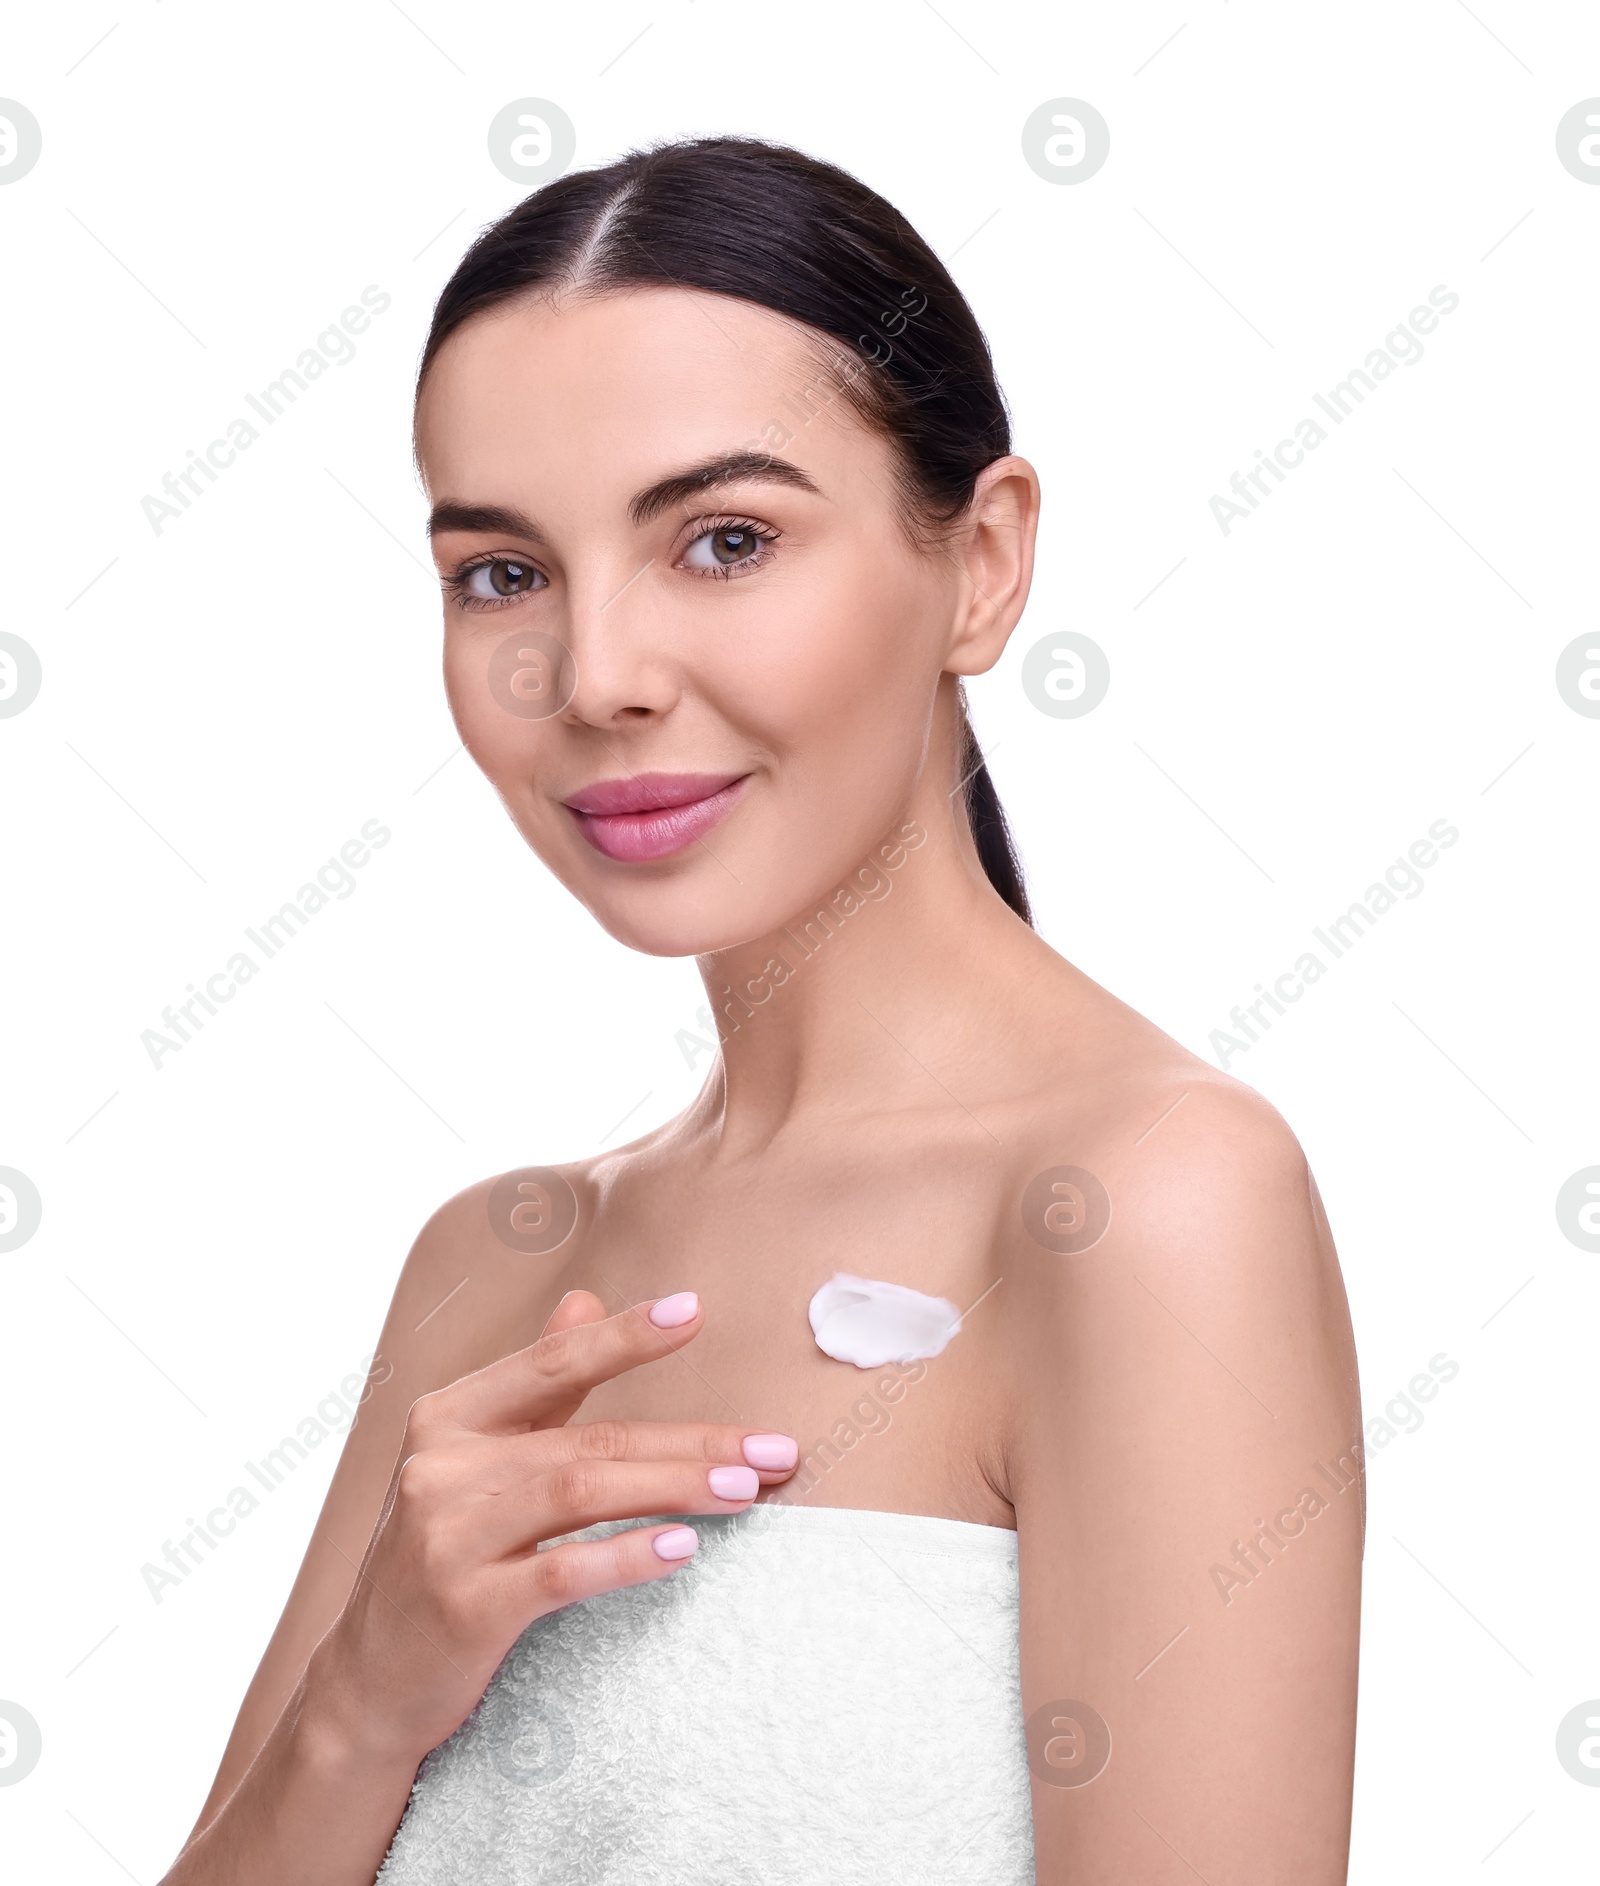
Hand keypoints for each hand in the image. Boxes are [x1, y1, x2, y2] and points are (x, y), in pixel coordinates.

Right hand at [306, 1289, 796, 1764]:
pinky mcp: (465, 1607)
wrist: (367, 1682)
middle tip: (772, 1446)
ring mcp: (447, 1537)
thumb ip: (533, 1387)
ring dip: (675, 1487)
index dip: (624, 1336)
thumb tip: (584, 1298)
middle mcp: (441, 1466)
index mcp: (448, 1417)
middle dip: (690, 1439)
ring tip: (747, 1488)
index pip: (552, 1362)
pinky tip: (681, 1548)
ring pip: (581, 1493)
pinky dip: (627, 1555)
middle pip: (589, 1438)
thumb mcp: (471, 1459)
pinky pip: (561, 1571)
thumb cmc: (440, 1555)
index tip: (694, 1311)